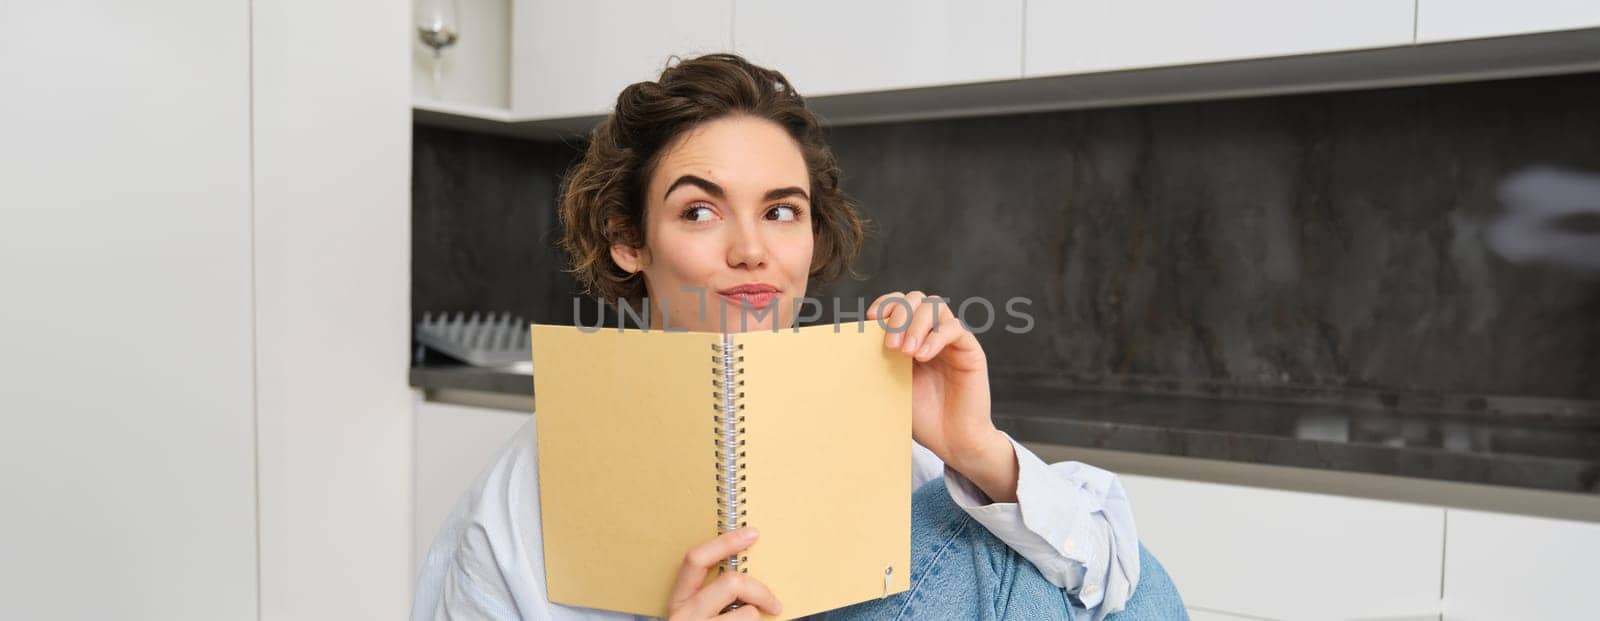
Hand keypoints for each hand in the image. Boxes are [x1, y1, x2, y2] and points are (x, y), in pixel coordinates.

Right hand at [667, 527, 782, 619]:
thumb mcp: (698, 616)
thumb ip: (716, 596)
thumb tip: (749, 578)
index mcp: (679, 600)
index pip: (695, 559)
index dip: (725, 542)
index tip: (753, 534)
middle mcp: (684, 616)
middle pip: (731, 583)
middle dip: (760, 589)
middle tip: (775, 604)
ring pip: (747, 615)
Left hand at [868, 290, 1017, 502]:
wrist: (952, 441)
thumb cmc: (922, 416)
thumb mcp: (892, 385)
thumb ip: (881, 361)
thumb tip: (852, 342)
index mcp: (911, 337)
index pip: (899, 303)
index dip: (885, 304)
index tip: (868, 320)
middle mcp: (932, 333)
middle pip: (916, 299)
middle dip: (899, 316)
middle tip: (890, 345)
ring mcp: (951, 340)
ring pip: (936, 306)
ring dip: (916, 324)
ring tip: (906, 352)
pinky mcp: (969, 350)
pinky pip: (955, 329)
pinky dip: (936, 337)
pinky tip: (923, 356)